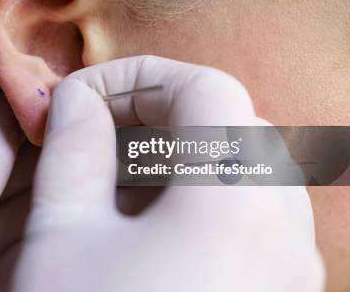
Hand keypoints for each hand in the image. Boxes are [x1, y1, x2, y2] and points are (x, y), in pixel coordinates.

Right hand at [11, 56, 323, 290]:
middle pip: (227, 128)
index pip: (204, 87)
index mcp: (235, 202)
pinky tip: (136, 234)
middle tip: (88, 135)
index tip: (79, 100)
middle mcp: (280, 234)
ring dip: (169, 161)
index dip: (134, 77)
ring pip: (237, 176)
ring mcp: (286, 273)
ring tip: (105, 183)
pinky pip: (243, 224)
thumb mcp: (64, 241)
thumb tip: (75, 103)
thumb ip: (71, 153)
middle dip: (151, 117)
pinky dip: (189, 205)